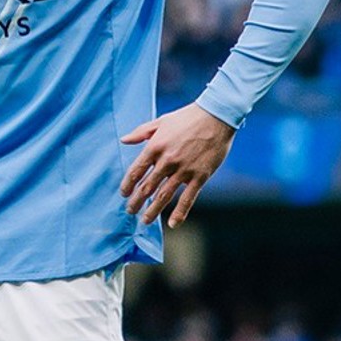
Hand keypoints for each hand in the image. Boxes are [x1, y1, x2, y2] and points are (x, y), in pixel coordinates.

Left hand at [120, 103, 235, 226]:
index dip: (127, 185)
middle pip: (147, 187)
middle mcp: (167, 161)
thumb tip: (123, 140)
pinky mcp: (200, 176)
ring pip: (164, 195)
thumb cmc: (188, 117)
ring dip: (153, 210)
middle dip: (136, 201)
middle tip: (130, 210)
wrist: (217, 116)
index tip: (124, 193)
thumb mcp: (161, 121)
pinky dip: (180, 213)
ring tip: (145, 220)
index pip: (135, 171)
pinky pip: (188, 198)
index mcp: (155, 147)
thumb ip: (141, 133)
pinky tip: (173, 224)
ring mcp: (184, 170)